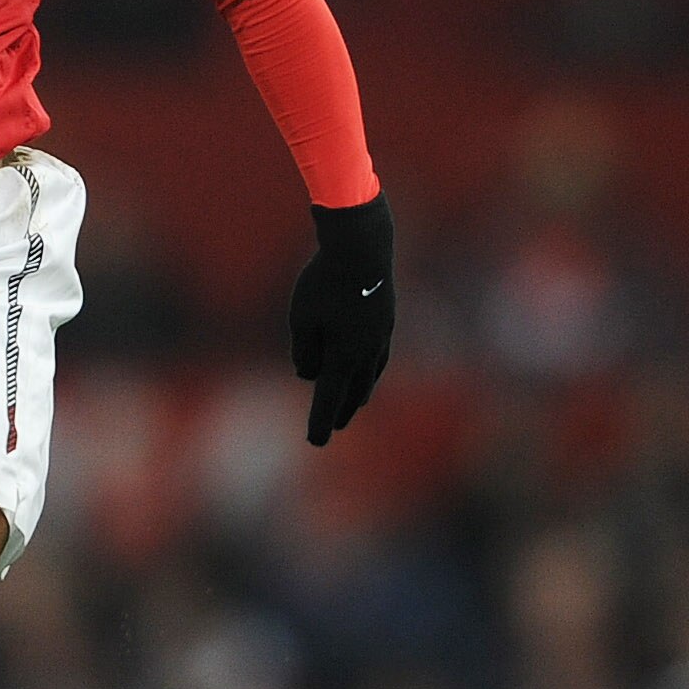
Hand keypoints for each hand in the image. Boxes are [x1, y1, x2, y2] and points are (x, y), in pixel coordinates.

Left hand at [288, 192, 393, 446]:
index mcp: (343, 356)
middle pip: (354, 391)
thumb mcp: (301, 317)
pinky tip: (369, 367)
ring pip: (370, 375)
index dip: (320, 421)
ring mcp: (380, 337)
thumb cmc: (324, 281)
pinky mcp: (386, 320)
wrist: (363, 246)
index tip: (316, 441)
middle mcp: (366, 352)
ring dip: (360, 392)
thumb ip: (304, 351)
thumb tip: (309, 374)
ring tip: (355, 404)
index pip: (329, 398)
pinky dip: (371, 369)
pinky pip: (379, 356)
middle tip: (334, 428)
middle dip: (343, 410)